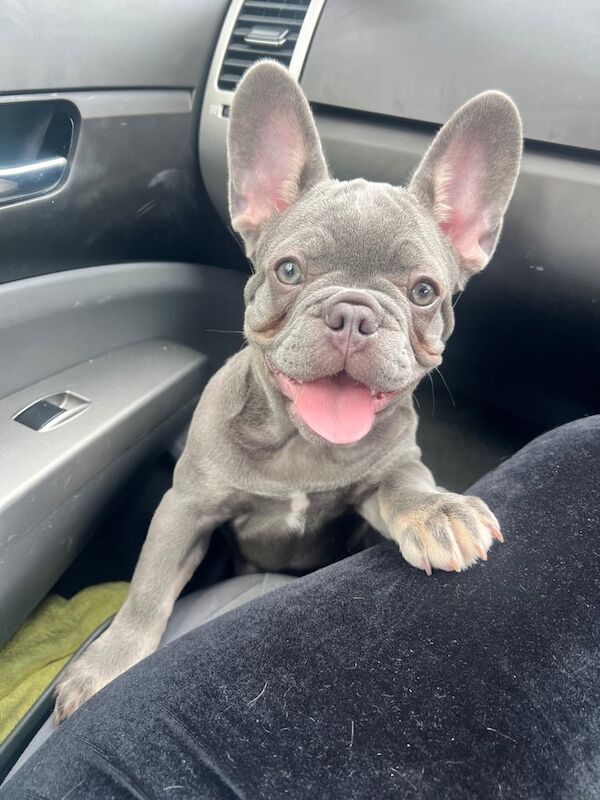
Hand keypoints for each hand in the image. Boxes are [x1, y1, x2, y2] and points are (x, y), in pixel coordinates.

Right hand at [385, 491, 502, 573]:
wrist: (398, 496)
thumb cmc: (435, 514)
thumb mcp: (454, 513)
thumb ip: (472, 529)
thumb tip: (485, 546)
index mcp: (457, 502)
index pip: (475, 507)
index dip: (487, 521)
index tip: (498, 538)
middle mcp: (441, 505)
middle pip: (460, 514)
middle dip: (471, 533)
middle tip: (481, 555)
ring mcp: (423, 514)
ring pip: (437, 527)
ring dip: (447, 546)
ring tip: (454, 567)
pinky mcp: (404, 524)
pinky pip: (413, 538)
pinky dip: (419, 553)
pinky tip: (427, 567)